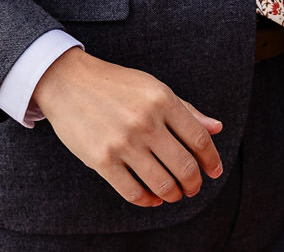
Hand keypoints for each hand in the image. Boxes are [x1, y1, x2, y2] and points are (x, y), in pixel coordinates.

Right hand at [30, 47, 224, 206]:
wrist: (67, 81)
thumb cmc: (114, 85)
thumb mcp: (153, 88)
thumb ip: (186, 110)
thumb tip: (217, 128)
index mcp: (162, 99)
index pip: (199, 139)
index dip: (211, 160)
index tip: (214, 171)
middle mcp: (146, 121)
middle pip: (185, 167)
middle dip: (194, 184)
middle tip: (192, 188)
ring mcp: (123, 142)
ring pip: (163, 185)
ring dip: (174, 195)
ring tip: (173, 193)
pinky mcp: (101, 160)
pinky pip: (133, 192)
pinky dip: (148, 201)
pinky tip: (151, 197)